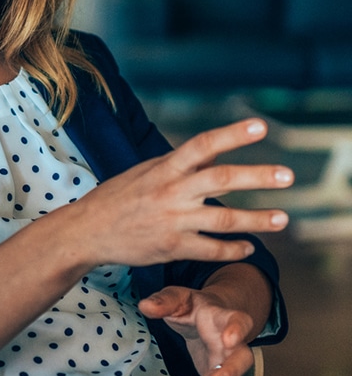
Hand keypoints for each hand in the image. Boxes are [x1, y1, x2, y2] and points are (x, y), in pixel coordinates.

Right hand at [72, 118, 291, 267]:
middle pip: (221, 179)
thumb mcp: (143, 172)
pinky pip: (211, 249)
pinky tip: (248, 247)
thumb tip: (210, 153)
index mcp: (163, 168)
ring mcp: (172, 220)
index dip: (232, 134)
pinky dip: (233, 249)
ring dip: (257, 219)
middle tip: (288, 175)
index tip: (260, 126)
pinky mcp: (171, 247)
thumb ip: (177, 166)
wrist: (88, 231)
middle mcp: (170, 191)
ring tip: (282, 218)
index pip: (202, 145)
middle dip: (257, 176)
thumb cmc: (115, 198)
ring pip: (224, 218)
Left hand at [139, 285, 254, 375]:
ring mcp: (227, 368)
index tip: (229, 338)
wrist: (207, 319)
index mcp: (225, 319)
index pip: (240, 321)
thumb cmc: (194, 307)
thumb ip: (163, 301)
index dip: (238, 330)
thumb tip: (145, 307)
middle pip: (241, 363)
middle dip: (229, 375)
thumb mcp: (178, 297)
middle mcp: (233, 347)